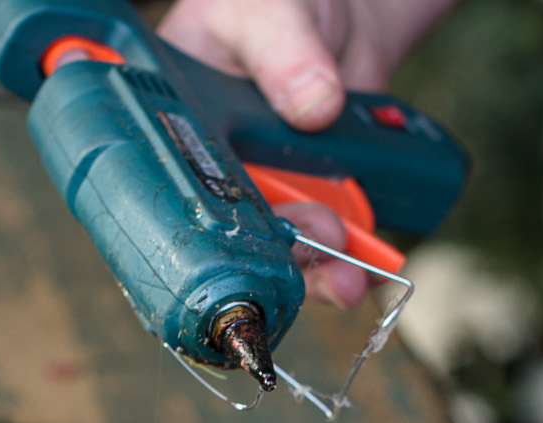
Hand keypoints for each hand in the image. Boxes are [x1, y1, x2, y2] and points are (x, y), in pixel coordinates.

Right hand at [157, 0, 459, 306]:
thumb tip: (313, 105)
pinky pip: (326, 235)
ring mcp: (266, 187)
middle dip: (278, 250)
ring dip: (316, 266)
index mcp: (176, 122)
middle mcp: (216, 166)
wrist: (337, 12)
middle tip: (321, 239)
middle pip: (234, 230)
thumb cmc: (277, 1)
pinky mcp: (313, 196)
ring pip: (281, 246)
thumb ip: (286, 51)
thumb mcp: (270, 9)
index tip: (242, 246)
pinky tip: (367, 262)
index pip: (180, 185)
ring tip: (348, 275)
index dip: (207, 225)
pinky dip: (350, 254)